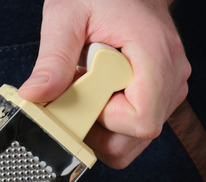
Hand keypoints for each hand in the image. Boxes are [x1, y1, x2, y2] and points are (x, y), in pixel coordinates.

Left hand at [18, 0, 189, 168]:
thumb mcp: (66, 18)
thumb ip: (52, 59)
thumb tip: (34, 95)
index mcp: (156, 56)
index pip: (141, 120)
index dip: (105, 118)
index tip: (85, 91)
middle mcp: (171, 78)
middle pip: (136, 138)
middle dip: (98, 127)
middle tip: (79, 91)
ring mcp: (169, 90)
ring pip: (133, 140)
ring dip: (102, 124)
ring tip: (89, 86)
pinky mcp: (160, 97)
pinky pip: (132, 129)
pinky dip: (109, 120)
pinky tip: (98, 91)